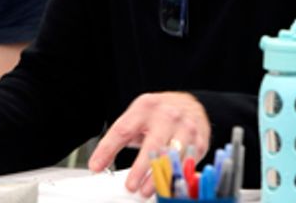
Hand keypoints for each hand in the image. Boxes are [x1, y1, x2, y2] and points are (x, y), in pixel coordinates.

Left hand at [87, 92, 210, 195]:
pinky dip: (175, 177)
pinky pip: (187, 163)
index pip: (123, 130)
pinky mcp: (198, 142)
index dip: (108, 150)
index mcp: (146, 107)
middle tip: (130, 185)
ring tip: (145, 190)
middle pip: (152, 145)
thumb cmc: (159, 114)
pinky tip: (166, 186)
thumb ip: (118, 138)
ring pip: (172, 157)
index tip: (97, 166)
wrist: (190, 105)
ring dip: (158, 177)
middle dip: (140, 168)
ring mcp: (186, 128)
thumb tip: (98, 164)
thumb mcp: (136, 117)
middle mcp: (167, 116)